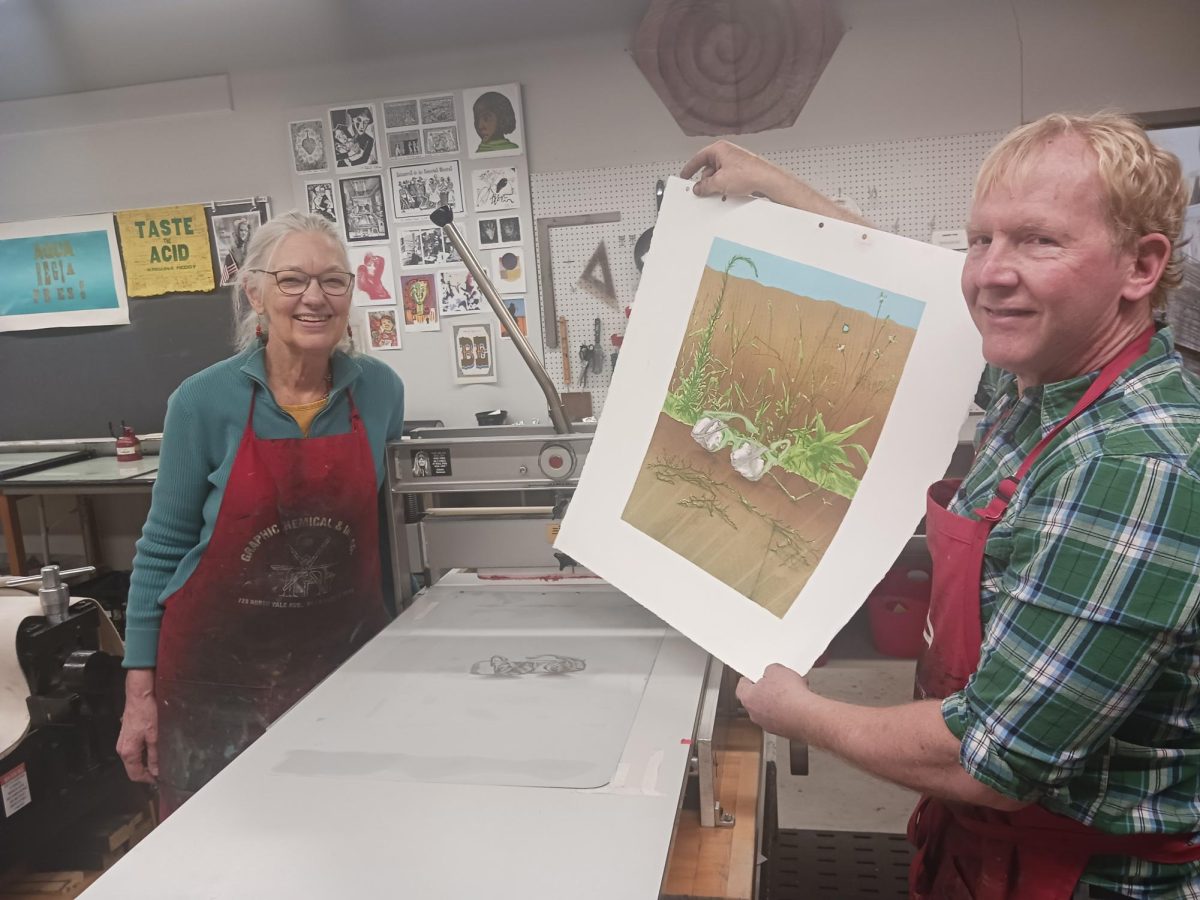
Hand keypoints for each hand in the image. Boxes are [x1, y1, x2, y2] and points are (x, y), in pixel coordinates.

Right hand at [116, 669, 158, 783]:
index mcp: (129, 752)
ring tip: (158, 763)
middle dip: (145, 773)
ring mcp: (122, 743)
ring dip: (143, 764)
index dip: (147, 780)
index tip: (158, 781)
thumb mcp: (154, 736)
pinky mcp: (125, 737)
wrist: (138, 696)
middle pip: (132, 769)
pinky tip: (151, 752)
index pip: (135, 774)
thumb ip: (154, 755)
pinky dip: (140, 756)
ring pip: (132, 761)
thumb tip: (156, 770)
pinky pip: (132, 752)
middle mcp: (122, 750)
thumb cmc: (145, 713)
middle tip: (159, 773)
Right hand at [680, 140, 789, 200]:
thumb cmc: (749, 173)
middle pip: (708, 168)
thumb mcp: (719, 182)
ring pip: (718, 175)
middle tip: (703, 190)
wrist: (767, 180)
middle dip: (706, 181)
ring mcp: (735, 162)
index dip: (690, 168)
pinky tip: (727, 193)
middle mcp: (728, 153)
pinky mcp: (741, 171)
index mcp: (720, 149)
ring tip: (719, 192)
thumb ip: (704, 186)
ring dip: (716, 185)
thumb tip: (699, 188)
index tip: (685, 175)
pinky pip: (727, 179)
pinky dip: (725, 186)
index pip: (698, 158)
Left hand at [736, 663, 811, 738]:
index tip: (754, 676)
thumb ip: (770, 671)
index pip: (742, 688)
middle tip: (778, 682)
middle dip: (769, 690)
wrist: (807, 716)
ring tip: (795, 691)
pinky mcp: (785, 731)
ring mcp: (770, 725)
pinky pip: (785, 717)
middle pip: (758, 699)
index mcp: (748, 699)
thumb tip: (772, 674)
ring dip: (782, 701)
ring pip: (773, 709)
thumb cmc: (789, 696)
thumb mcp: (776, 670)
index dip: (749, 679)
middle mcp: (756, 715)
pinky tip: (801, 703)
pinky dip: (792, 711)